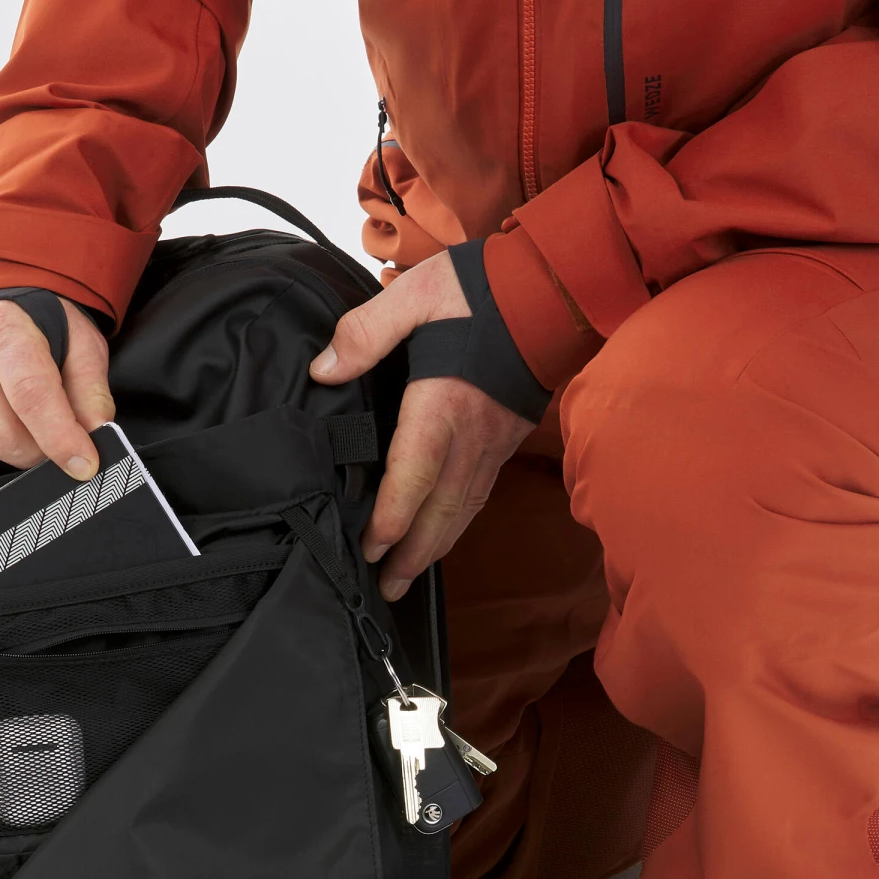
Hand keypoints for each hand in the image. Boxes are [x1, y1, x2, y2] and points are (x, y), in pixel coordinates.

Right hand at [0, 297, 112, 477]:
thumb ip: (91, 389)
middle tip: (54, 443)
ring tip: (18, 417)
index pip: (31, 395)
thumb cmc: (41, 329)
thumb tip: (97, 433)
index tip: (84, 466)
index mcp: (3, 330)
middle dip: (37, 453)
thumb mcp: (80, 344)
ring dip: (8, 449)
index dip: (60, 438)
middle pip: (1, 435)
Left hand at [309, 251, 539, 599]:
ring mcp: (492, 444)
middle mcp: (471, 436)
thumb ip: (366, 332)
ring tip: (405, 579)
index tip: (371, 548)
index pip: (416, 476)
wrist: (553, 289)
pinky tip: (442, 536)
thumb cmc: (484, 291)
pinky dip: (458, 526)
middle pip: (440, 512)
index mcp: (444, 405)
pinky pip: (478, 496)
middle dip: (412, 556)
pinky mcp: (503, 442)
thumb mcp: (417, 294)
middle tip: (383, 590)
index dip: (394, 518)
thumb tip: (325, 369)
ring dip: (434, 549)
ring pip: (462, 511)